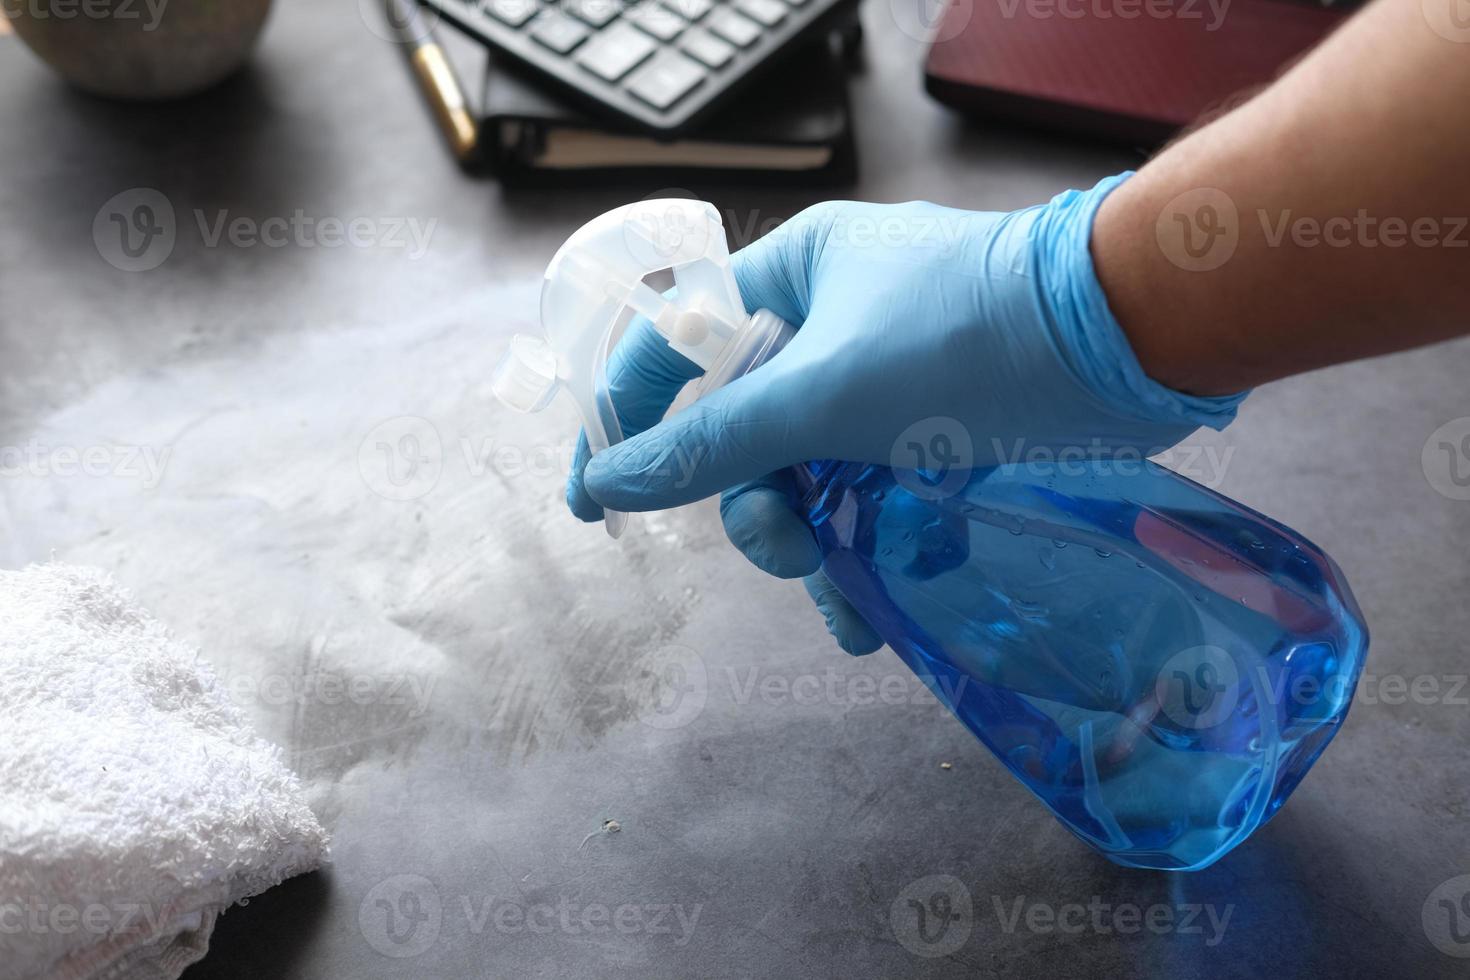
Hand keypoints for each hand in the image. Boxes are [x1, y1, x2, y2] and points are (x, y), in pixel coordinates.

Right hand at [565, 177, 1245, 652]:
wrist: (1132, 337)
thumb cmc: (965, 339)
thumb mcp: (823, 394)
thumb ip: (714, 444)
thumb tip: (611, 484)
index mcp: (792, 275)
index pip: (676, 345)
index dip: (630, 421)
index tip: (599, 502)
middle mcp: (832, 321)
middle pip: (748, 431)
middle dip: (758, 509)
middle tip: (789, 552)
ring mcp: (889, 377)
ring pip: (812, 475)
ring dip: (816, 547)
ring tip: (845, 606)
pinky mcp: (943, 426)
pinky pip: (875, 493)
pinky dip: (871, 548)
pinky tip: (881, 608)